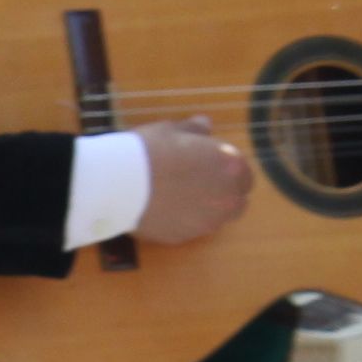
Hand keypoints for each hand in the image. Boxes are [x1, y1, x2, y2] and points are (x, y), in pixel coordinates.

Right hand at [131, 118, 251, 245]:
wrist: (117, 182)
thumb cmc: (148, 150)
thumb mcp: (171, 130)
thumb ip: (194, 130)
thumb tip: (205, 124)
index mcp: (231, 167)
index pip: (244, 175)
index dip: (227, 170)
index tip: (210, 166)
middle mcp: (227, 198)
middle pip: (237, 202)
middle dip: (224, 194)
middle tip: (198, 184)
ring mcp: (206, 222)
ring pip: (215, 218)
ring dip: (205, 209)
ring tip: (179, 197)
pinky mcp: (184, 237)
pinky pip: (190, 229)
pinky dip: (183, 221)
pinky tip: (163, 209)